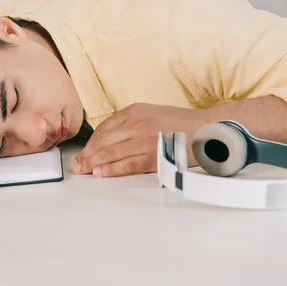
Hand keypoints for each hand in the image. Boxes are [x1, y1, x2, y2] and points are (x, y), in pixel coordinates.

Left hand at [72, 103, 206, 177]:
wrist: (209, 129)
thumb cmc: (182, 123)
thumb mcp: (153, 113)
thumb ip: (132, 122)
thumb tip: (109, 138)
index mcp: (135, 111)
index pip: (104, 128)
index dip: (91, 143)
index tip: (83, 152)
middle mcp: (138, 123)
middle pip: (104, 140)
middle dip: (87, 154)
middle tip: (77, 165)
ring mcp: (146, 139)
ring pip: (111, 153)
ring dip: (94, 164)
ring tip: (84, 171)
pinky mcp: (155, 155)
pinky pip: (128, 164)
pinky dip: (112, 170)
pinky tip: (101, 174)